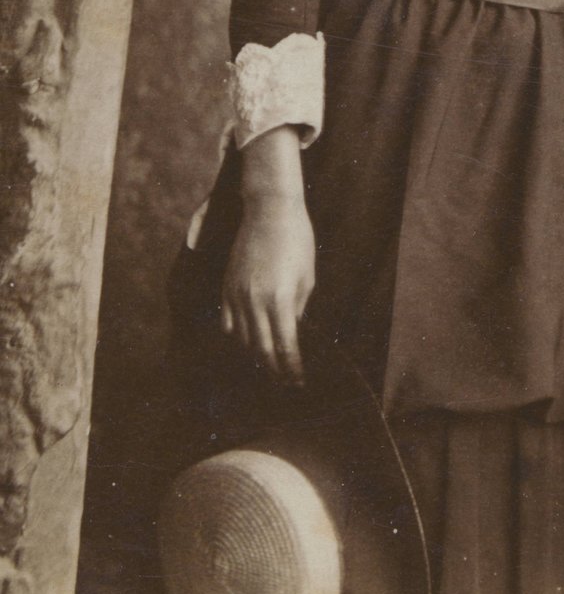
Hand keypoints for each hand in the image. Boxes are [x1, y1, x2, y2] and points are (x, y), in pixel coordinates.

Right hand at [221, 193, 314, 384]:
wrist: (269, 209)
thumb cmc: (297, 239)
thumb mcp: (308, 276)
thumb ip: (298, 307)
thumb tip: (291, 330)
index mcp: (281, 300)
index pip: (285, 347)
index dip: (292, 368)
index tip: (298, 381)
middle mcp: (256, 301)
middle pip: (262, 350)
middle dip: (274, 371)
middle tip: (283, 384)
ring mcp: (237, 295)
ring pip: (242, 339)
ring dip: (255, 356)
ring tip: (266, 368)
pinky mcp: (226, 286)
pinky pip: (227, 322)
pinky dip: (236, 337)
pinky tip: (245, 345)